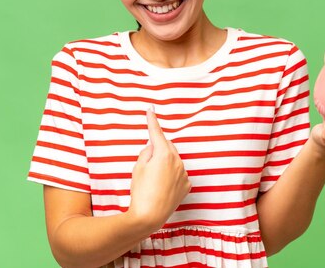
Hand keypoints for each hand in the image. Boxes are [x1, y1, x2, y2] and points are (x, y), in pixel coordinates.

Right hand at [128, 107, 191, 229]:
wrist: (150, 216)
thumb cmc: (141, 191)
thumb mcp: (138, 167)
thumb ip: (147, 152)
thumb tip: (154, 147)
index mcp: (164, 154)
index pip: (156, 132)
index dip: (152, 120)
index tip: (150, 109)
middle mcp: (177, 161)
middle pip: (167, 147)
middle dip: (158, 149)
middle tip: (147, 162)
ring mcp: (184, 174)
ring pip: (174, 161)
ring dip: (165, 164)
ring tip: (153, 180)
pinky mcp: (186, 185)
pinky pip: (179, 174)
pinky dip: (172, 175)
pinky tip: (162, 187)